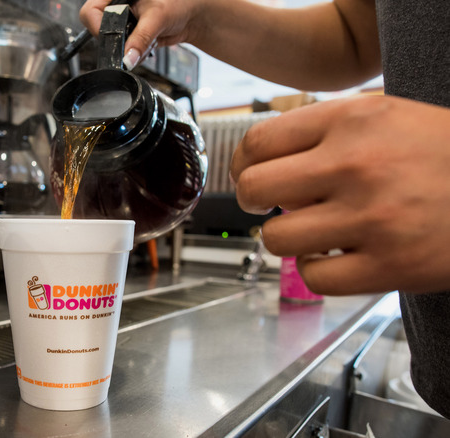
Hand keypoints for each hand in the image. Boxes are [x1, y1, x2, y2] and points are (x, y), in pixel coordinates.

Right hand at [79, 0, 202, 68]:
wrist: (193, 15)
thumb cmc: (180, 2)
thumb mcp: (157, 17)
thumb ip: (140, 38)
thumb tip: (127, 58)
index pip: (91, 11)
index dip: (98, 26)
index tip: (113, 37)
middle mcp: (117, 5)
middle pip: (99, 29)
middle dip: (120, 40)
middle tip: (136, 38)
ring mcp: (122, 21)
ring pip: (112, 43)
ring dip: (131, 47)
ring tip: (148, 38)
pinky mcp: (130, 34)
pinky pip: (124, 50)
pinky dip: (137, 52)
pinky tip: (150, 43)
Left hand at [230, 95, 449, 294]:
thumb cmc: (441, 152)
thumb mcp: (384, 114)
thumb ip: (324, 129)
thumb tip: (261, 155)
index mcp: (352, 121)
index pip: (257, 143)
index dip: (242, 164)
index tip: (250, 175)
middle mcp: (357, 165)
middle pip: (254, 190)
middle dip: (254, 202)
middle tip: (272, 206)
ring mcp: (372, 218)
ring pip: (277, 238)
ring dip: (286, 238)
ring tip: (311, 231)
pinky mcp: (391, 265)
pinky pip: (314, 277)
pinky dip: (315, 271)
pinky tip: (334, 257)